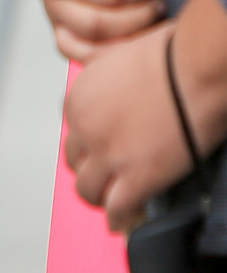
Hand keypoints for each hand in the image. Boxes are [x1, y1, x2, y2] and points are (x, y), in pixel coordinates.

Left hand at [64, 21, 184, 232]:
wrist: (198, 63)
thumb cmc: (177, 51)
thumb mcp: (124, 57)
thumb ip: (115, 78)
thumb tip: (129, 88)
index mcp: (79, 97)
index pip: (74, 130)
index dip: (88, 142)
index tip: (100, 150)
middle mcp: (85, 127)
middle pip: (75, 160)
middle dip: (90, 169)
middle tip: (105, 178)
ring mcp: (108, 154)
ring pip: (88, 189)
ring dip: (100, 197)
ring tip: (112, 204)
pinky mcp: (136, 176)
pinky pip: (118, 207)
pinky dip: (119, 217)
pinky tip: (125, 221)